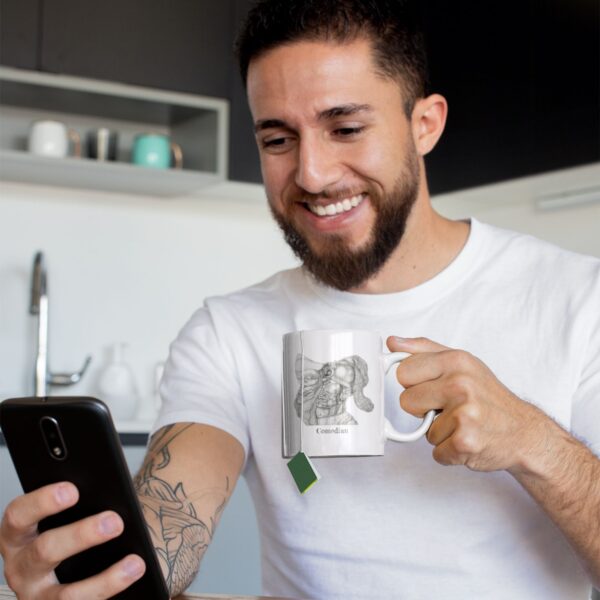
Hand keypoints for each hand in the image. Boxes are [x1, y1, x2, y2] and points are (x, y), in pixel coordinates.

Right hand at [0, 482, 145, 598]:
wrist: (94, 558)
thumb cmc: (82, 526)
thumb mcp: (75, 513)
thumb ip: (85, 504)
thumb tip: (114, 498)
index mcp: (19, 535)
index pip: (19, 515)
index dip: (42, 502)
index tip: (73, 491)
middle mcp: (22, 567)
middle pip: (44, 551)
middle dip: (81, 536)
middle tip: (115, 522)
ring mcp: (38, 596)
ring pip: (65, 595)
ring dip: (104, 580)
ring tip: (136, 563)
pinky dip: (111, 590)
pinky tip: (134, 575)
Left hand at [387, 336, 549, 473]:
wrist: (524, 432)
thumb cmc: (488, 396)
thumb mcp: (461, 362)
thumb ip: (423, 350)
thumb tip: (392, 342)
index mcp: (455, 360)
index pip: (403, 372)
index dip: (414, 384)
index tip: (432, 388)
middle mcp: (460, 384)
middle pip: (406, 401)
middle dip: (422, 409)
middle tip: (448, 408)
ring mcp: (463, 414)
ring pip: (423, 430)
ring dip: (440, 432)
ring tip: (463, 424)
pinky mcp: (465, 442)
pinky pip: (436, 452)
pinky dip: (450, 452)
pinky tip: (468, 440)